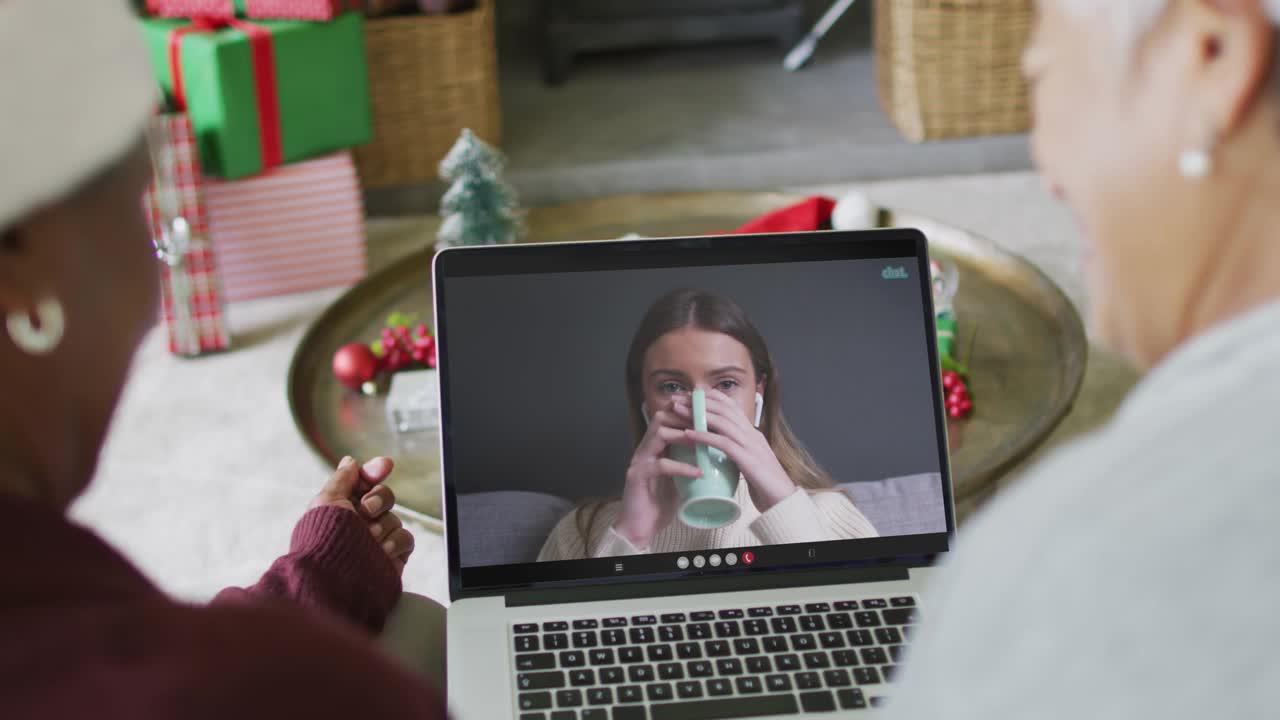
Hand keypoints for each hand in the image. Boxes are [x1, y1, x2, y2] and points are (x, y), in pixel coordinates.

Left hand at [310, 456, 415, 573]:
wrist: (335, 577)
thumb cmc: (324, 538)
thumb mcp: (327, 500)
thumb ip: (343, 478)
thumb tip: (351, 461)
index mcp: (342, 507)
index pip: (364, 482)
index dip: (374, 471)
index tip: (384, 465)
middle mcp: (360, 522)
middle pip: (384, 496)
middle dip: (378, 499)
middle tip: (365, 511)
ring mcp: (378, 539)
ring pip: (395, 517)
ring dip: (383, 525)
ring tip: (368, 538)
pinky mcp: (392, 556)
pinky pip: (406, 538)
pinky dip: (395, 542)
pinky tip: (382, 550)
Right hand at [615, 399, 699, 549]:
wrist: (639, 527)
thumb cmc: (660, 502)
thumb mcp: (678, 477)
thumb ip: (689, 462)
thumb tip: (717, 452)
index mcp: (654, 447)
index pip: (668, 417)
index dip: (687, 412)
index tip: (709, 417)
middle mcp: (644, 449)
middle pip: (661, 418)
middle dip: (685, 419)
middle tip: (706, 427)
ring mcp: (639, 461)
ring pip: (659, 434)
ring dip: (683, 437)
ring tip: (703, 445)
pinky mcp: (637, 477)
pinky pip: (660, 465)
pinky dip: (682, 467)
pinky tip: (698, 473)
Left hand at [677, 390, 796, 511]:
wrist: (784, 502)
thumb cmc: (764, 485)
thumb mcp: (749, 462)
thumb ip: (736, 452)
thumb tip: (717, 449)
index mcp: (752, 434)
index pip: (731, 407)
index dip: (710, 398)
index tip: (690, 396)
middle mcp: (752, 435)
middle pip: (724, 409)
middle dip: (700, 401)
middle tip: (678, 399)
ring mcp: (752, 446)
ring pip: (723, 422)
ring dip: (698, 414)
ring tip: (679, 411)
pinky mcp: (749, 460)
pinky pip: (723, 443)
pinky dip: (704, 436)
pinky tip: (689, 434)